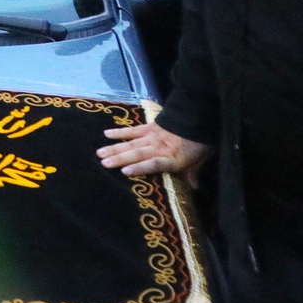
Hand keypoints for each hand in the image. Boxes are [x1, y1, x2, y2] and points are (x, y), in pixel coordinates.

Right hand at [97, 121, 212, 186]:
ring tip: (99, 153)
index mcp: (173, 158)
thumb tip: (194, 188)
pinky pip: (133, 130)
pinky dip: (120, 132)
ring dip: (115, 148)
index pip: (155, 163)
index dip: (140, 168)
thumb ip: (194, 172)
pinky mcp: (149, 127)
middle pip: (138, 153)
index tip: (125, 171)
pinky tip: (106, 134)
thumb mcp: (202, 157)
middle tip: (103, 163)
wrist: (198, 114)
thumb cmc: (200, 140)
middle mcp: (160, 147)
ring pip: (132, 143)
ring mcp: (153, 136)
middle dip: (120, 159)